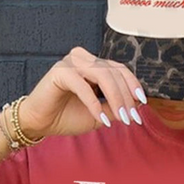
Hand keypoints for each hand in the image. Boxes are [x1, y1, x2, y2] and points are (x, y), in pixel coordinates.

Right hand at [17, 46, 145, 137]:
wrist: (41, 123)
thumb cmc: (67, 117)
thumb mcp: (99, 114)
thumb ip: (115, 107)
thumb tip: (136, 105)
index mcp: (94, 66)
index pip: (120, 70)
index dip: (133, 85)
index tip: (143, 104)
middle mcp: (84, 60)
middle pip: (114, 72)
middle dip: (126, 97)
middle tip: (132, 118)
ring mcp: (72, 63)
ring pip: (103, 76)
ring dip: (116, 98)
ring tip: (122, 118)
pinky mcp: (60, 72)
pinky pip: (83, 86)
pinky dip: (94, 104)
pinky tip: (101, 120)